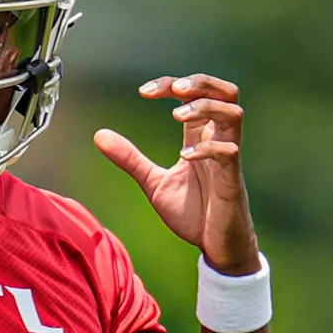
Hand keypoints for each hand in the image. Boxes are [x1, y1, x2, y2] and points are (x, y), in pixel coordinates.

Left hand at [94, 74, 259, 275]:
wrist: (216, 248)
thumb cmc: (193, 213)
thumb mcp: (154, 182)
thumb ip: (130, 158)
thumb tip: (99, 135)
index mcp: (200, 138)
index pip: (194, 96)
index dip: (171, 85)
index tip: (143, 91)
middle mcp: (217, 142)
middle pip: (226, 93)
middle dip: (201, 83)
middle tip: (175, 88)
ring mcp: (228, 160)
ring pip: (234, 114)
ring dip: (205, 108)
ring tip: (177, 115)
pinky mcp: (232, 182)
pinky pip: (229, 153)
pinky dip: (207, 149)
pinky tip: (184, 156)